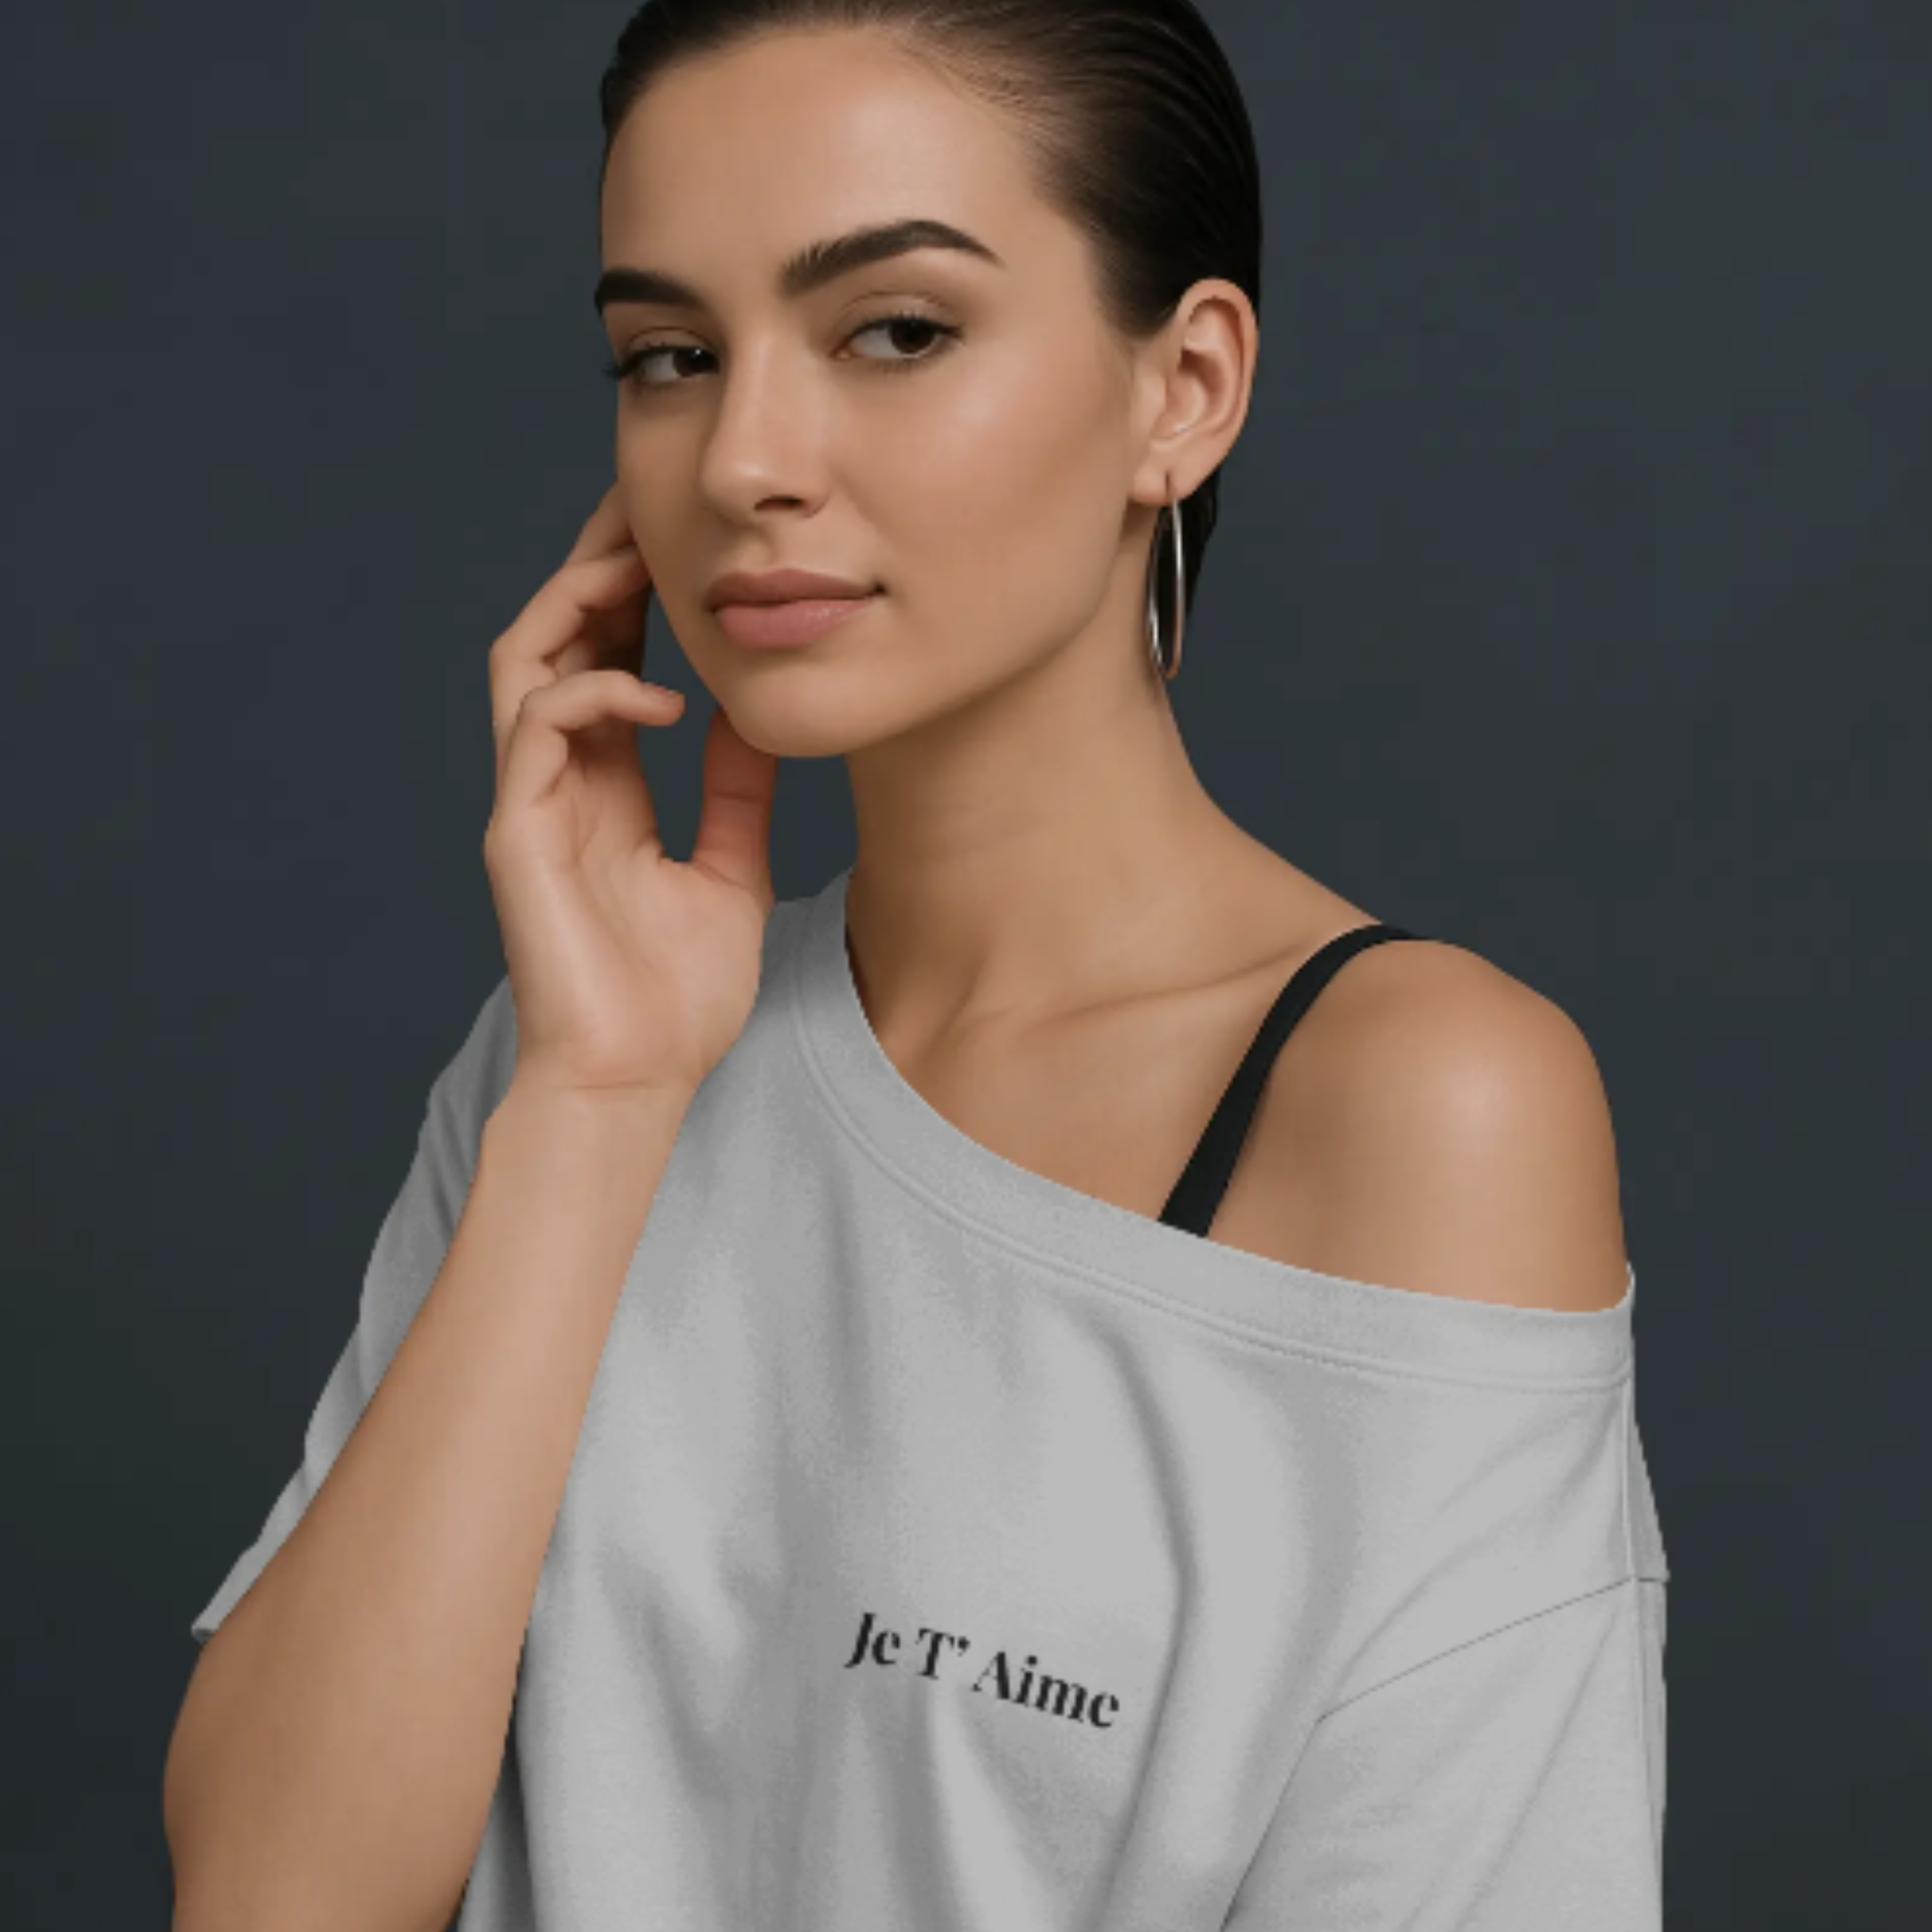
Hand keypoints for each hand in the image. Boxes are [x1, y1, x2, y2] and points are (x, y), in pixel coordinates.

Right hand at [482, 482, 778, 1101]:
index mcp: (605, 787)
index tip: (689, 546)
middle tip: (652, 511)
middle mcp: (559, 782)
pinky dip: (597, 694)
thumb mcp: (731, 871)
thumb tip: (760, 714)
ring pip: (524, 661)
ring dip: (577, 600)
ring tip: (641, 564)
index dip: (635, 594)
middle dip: (596, 565)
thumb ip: (737, 792)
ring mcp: (531, 802)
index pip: (606, 660)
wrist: (638, 1080)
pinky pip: (538, 728)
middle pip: (555, 638)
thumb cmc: (678, 997)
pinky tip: (665, 699)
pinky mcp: (518, 833)